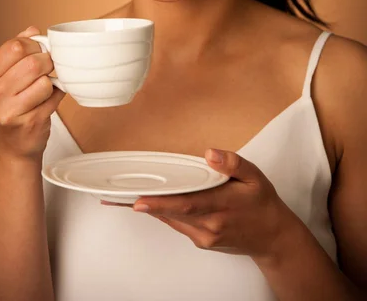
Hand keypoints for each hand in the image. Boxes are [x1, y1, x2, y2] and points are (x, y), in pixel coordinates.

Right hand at [0, 26, 64, 162]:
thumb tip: (32, 29)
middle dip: (47, 62)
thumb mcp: (6, 78)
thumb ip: (19, 52)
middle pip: (32, 63)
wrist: (12, 147)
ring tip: (46, 87)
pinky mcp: (29, 123)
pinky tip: (48, 101)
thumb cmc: (12, 108)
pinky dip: (57, 96)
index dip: (34, 45)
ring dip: (52, 82)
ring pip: (44, 81)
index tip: (40, 51)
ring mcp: (9, 110)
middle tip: (49, 68)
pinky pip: (53, 98)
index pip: (14, 46)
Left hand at [127, 149, 294, 259]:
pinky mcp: (204, 242)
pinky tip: (157, 205)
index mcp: (223, 205)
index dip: (161, 203)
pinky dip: (167, 215)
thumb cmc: (262, 204)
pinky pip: (180, 226)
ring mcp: (206, 236)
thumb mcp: (255, 177)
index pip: (186, 204)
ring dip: (155, 210)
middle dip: (149, 205)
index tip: (140, 200)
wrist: (273, 238)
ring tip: (134, 197)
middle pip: (174, 214)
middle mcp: (212, 225)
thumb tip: (210, 153)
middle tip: (123, 197)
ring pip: (174, 221)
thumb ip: (233, 163)